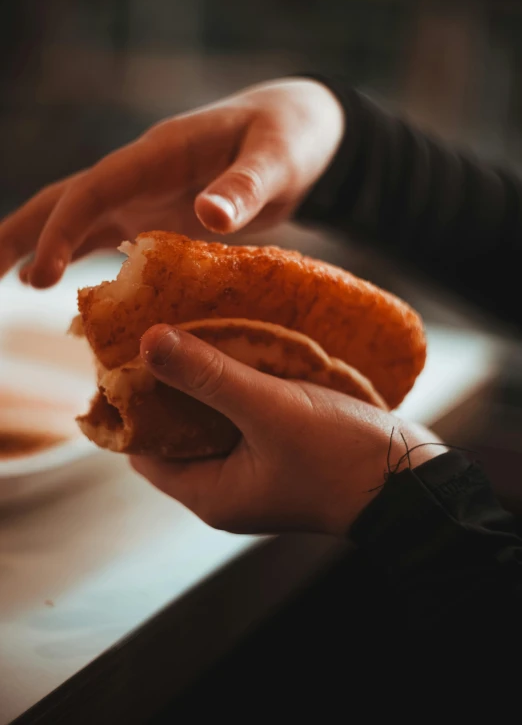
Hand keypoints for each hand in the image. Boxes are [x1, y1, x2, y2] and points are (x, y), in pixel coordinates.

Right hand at [0, 78, 343, 287]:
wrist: (300, 128)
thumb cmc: (291, 136)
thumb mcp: (278, 159)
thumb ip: (245, 187)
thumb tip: (210, 218)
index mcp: (160, 154)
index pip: (94, 190)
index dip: (63, 230)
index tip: (41, 274)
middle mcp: (141, 174)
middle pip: (65, 200)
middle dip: (21, 234)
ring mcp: (147, 194)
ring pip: (79, 219)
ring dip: (39, 246)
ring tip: (6, 281)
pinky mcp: (160, 214)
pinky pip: (110, 236)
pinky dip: (81, 257)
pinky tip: (65, 287)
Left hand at [131, 325, 444, 535]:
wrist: (412, 480)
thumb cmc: (340, 455)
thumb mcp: (269, 409)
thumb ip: (209, 376)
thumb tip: (149, 341)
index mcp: (210, 492)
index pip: (144, 449)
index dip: (133, 404)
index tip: (131, 356)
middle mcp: (226, 487)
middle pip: (177, 432)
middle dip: (172, 386)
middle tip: (166, 334)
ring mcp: (256, 471)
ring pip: (214, 421)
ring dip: (208, 382)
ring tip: (200, 332)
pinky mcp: (281, 453)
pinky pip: (245, 416)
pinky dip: (239, 387)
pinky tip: (244, 350)